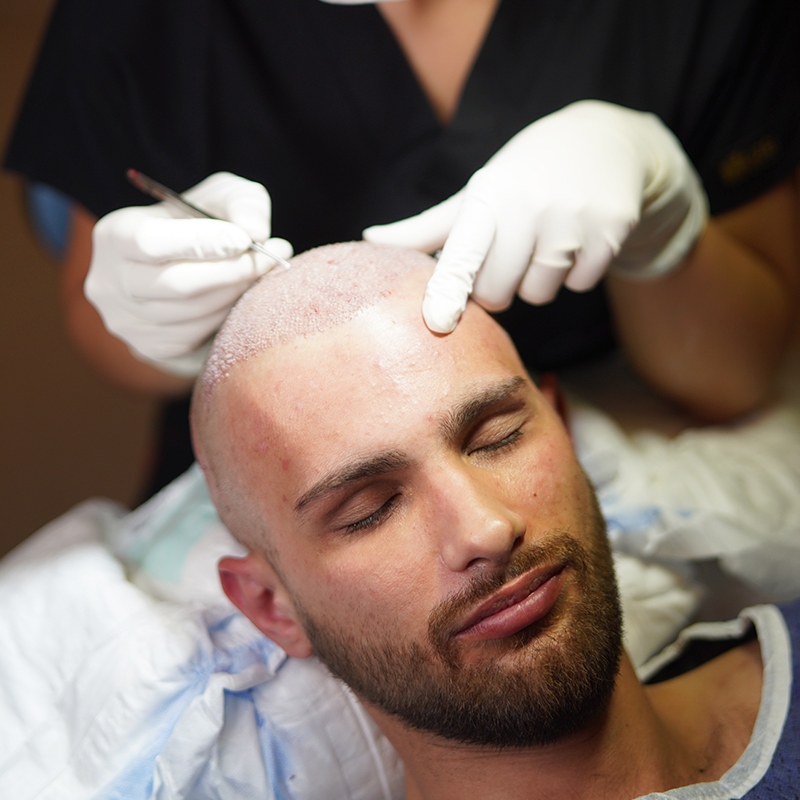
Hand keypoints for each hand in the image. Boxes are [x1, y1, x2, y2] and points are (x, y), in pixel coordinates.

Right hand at [84, 172, 292, 375]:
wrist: (181, 270)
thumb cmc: (202, 227)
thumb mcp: (220, 198)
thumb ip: (241, 203)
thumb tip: (255, 231)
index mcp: (115, 233)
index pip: (151, 241)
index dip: (203, 242)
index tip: (244, 239)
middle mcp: (109, 280)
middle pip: (176, 284)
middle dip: (232, 272)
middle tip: (269, 259)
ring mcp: (125, 320)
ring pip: (191, 314)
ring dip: (235, 294)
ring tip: (260, 274)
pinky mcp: (148, 347)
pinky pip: (195, 336)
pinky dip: (223, 316)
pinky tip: (237, 297)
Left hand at [364, 101, 707, 332]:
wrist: (607, 142)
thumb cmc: (525, 176)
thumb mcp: (478, 192)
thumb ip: (429, 227)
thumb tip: (370, 240)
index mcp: (489, 196)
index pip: (465, 251)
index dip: (450, 288)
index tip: (437, 319)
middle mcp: (531, 207)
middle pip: (498, 293)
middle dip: (497, 285)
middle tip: (508, 251)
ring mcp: (574, 220)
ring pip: (538, 294)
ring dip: (536, 280)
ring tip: (545, 238)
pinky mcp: (611, 232)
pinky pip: (579, 285)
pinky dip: (575, 272)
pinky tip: (577, 238)